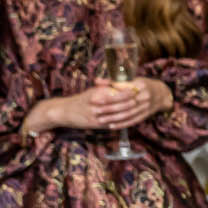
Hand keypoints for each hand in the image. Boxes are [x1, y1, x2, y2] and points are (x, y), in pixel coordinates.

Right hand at [29, 79, 169, 133]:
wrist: (63, 112)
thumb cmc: (80, 100)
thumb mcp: (92, 91)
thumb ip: (105, 87)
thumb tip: (119, 83)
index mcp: (97, 93)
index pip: (116, 92)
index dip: (128, 91)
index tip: (138, 89)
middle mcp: (97, 104)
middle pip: (119, 103)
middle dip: (132, 101)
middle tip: (143, 98)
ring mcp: (96, 115)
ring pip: (117, 114)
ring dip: (130, 112)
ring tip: (140, 109)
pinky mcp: (95, 124)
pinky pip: (112, 123)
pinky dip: (122, 121)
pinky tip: (131, 119)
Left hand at [88, 77, 171, 128]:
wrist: (162, 93)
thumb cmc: (142, 85)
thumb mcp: (131, 80)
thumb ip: (113, 81)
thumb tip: (96, 81)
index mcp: (141, 85)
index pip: (123, 92)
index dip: (108, 97)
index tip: (95, 99)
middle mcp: (145, 96)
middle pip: (125, 104)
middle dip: (109, 108)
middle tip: (95, 111)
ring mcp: (147, 107)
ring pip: (128, 114)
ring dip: (113, 118)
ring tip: (100, 119)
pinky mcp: (146, 115)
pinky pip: (133, 121)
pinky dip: (122, 124)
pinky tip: (111, 126)